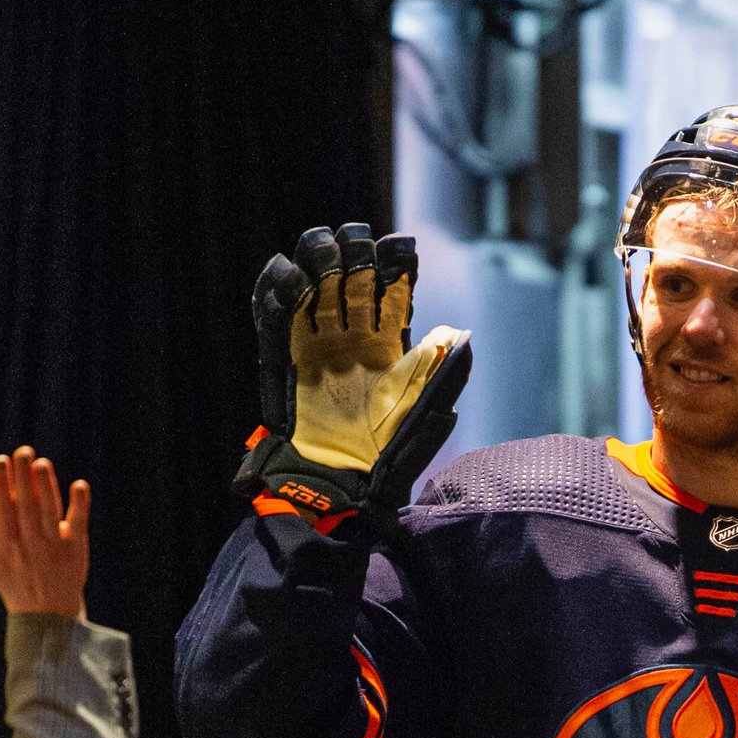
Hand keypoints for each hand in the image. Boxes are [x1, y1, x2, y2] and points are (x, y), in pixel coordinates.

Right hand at [0, 446, 90, 618]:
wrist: (48, 615)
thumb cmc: (15, 585)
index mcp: (7, 542)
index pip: (3, 506)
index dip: (1, 482)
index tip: (0, 460)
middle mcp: (30, 541)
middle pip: (26, 503)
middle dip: (23, 476)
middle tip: (22, 451)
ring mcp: (54, 544)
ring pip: (49, 509)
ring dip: (46, 484)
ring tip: (41, 463)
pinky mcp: (76, 549)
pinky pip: (78, 523)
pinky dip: (79, 504)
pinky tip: (79, 485)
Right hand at [238, 224, 470, 513]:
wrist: (336, 487)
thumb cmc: (384, 462)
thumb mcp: (420, 418)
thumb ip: (441, 377)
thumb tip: (463, 335)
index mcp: (387, 345)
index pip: (392, 286)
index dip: (396, 261)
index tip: (402, 253)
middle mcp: (351, 336)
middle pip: (352, 269)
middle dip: (356, 250)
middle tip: (360, 257)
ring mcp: (315, 340)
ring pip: (314, 276)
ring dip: (318, 256)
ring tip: (327, 261)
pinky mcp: (282, 353)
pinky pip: (275, 307)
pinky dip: (280, 284)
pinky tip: (295, 281)